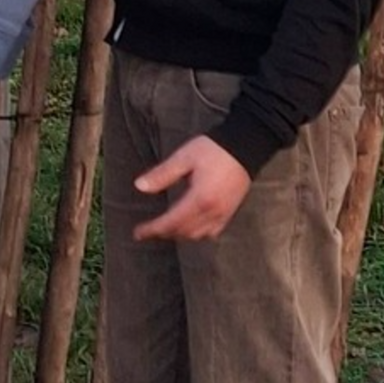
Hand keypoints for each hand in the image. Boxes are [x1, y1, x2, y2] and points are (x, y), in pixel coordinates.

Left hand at [128, 134, 254, 243]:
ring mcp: (223, 214)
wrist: (245, 147)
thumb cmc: (214, 150)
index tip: (138, 233)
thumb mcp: (184, 157)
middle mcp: (212, 212)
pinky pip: (212, 232)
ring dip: (179, 235)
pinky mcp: (230, 212)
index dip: (152, 230)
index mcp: (199, 199)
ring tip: (165, 229)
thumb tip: (139, 186)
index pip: (171, 222)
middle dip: (163, 233)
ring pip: (197, 235)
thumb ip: (162, 174)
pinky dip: (197, 234)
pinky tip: (189, 228)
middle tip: (147, 230)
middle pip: (183, 232)